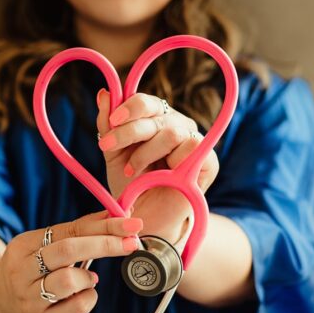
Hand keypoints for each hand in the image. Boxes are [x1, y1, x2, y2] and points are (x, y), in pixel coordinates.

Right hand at [0, 210, 143, 312]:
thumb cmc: (33, 266)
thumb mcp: (46, 243)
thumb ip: (79, 230)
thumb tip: (118, 216)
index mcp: (22, 245)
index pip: (68, 230)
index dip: (103, 226)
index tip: (131, 224)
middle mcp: (20, 272)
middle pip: (67, 251)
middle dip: (105, 244)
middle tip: (130, 243)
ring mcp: (28, 300)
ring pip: (69, 281)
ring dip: (88, 277)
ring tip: (87, 278)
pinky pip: (76, 308)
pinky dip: (88, 298)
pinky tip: (82, 295)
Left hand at [95, 90, 219, 240]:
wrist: (145, 219)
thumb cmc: (131, 186)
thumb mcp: (113, 154)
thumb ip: (108, 125)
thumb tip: (104, 93)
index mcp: (155, 119)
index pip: (146, 102)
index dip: (129, 107)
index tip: (111, 122)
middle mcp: (176, 125)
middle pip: (156, 113)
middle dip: (128, 131)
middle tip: (108, 147)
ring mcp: (193, 141)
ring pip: (172, 131)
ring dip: (146, 152)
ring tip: (132, 171)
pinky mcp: (208, 161)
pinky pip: (192, 147)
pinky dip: (170, 162)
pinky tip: (160, 176)